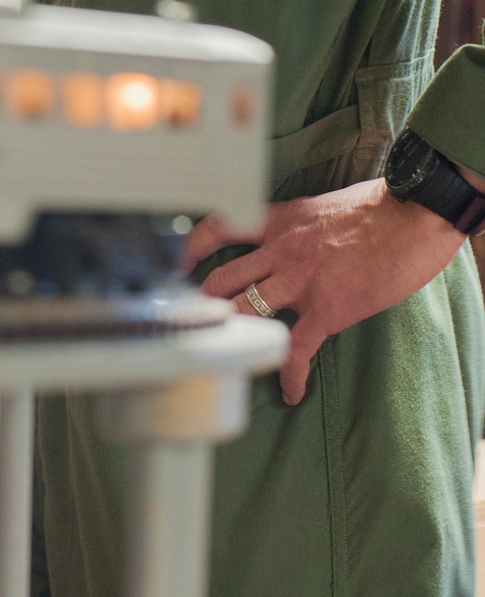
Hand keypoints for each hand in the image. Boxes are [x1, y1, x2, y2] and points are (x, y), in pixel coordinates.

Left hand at [185, 180, 465, 405]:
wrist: (415, 215)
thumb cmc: (378, 206)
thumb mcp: (322, 205)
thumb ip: (298, 224)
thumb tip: (291, 237)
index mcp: (279, 220)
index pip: (219, 226)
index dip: (192, 246)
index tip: (181, 262)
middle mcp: (281, 249)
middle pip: (224, 278)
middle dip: (205, 303)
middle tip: (198, 321)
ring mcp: (300, 280)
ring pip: (248, 311)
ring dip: (238, 336)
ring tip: (234, 355)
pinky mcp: (326, 310)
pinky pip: (295, 348)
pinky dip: (290, 375)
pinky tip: (291, 391)